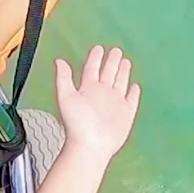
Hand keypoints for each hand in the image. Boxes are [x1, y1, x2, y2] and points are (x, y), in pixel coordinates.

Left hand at [53, 45, 139, 162]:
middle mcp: (102, 93)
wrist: (91, 144)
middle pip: (108, 73)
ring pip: (120, 82)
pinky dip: (133, 92)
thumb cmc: (77, 123)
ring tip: (125, 61)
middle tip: (116, 50)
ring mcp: (115, 103)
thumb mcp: (66, 97)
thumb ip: (63, 78)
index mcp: (88, 88)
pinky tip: (134, 86)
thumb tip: (59, 61)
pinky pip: (131, 99)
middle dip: (111, 61)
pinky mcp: (126, 112)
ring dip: (122, 72)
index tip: (98, 48)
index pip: (92, 69)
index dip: (95, 58)